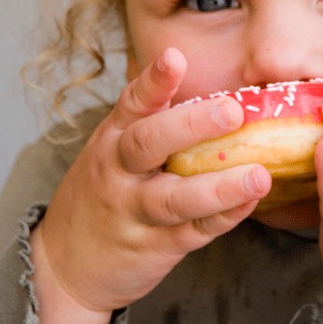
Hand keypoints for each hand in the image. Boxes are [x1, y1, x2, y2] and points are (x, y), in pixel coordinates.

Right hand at [36, 48, 271, 313]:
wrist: (64, 266)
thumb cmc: (104, 195)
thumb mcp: (113, 152)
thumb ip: (153, 124)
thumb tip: (217, 94)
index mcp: (112, 139)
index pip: (132, 103)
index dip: (155, 81)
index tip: (175, 57)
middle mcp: (119, 172)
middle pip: (149, 143)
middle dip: (191, 125)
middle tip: (232, 111)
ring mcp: (135, 211)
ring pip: (175, 198)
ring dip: (219, 187)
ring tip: (259, 175)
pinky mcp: (155, 246)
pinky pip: (194, 231)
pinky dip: (224, 217)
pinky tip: (250, 203)